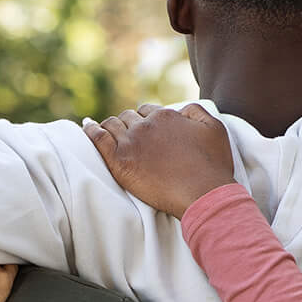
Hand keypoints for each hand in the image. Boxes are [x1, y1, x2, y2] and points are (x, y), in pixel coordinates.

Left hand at [82, 103, 233, 218]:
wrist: (204, 194)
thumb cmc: (213, 166)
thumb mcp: (214, 128)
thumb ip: (196, 111)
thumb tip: (180, 108)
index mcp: (166, 116)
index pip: (147, 111)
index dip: (146, 120)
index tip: (145, 132)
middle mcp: (146, 125)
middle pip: (128, 117)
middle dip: (128, 124)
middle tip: (129, 139)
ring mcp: (131, 142)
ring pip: (112, 125)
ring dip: (110, 127)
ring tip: (107, 135)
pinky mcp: (120, 162)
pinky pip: (97, 138)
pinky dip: (90, 131)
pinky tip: (87, 129)